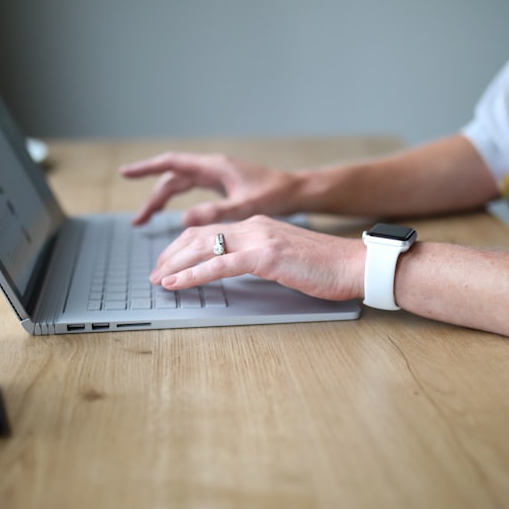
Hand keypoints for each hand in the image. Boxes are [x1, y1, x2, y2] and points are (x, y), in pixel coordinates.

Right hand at [120, 152, 301, 225]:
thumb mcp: (244, 206)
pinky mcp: (221, 186)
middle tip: (137, 221)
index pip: (172, 163)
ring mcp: (216, 176)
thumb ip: (215, 212)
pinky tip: (172, 216)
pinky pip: (191, 191)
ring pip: (180, 186)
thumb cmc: (275, 195)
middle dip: (152, 197)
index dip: (147, 168)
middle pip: (172, 179)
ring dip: (162, 201)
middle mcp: (212, 168)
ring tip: (145, 221)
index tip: (126, 173)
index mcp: (214, 167)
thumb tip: (184, 219)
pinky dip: (177, 202)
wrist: (296, 191)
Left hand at [150, 215, 364, 301]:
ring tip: (158, 279)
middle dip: (171, 254)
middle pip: (199, 235)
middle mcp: (255, 226)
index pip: (210, 231)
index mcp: (259, 224)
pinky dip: (192, 274)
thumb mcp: (286, 258)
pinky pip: (219, 265)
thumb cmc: (327, 267)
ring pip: (203, 247)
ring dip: (174, 264)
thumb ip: (261, 257)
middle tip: (154, 273)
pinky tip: (176, 283)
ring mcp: (259, 238)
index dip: (183, 247)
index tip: (167, 264)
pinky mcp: (265, 256)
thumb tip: (238, 269)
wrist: (354, 264)